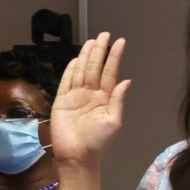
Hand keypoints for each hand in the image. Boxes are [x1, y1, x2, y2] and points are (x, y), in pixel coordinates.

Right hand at [50, 33, 130, 167]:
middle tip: (104, 34)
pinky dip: (70, 70)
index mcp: (105, 98)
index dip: (114, 57)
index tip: (120, 42)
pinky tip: (76, 59)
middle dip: (100, 51)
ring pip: (81, 71)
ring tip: (92, 42)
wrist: (77, 155)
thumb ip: (118, 100)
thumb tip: (127, 81)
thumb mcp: (113, 122)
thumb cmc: (97, 141)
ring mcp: (76, 96)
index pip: (110, 73)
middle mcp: (91, 94)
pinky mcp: (62, 100)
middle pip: (95, 68)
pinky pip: (66, 81)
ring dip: (86, 56)